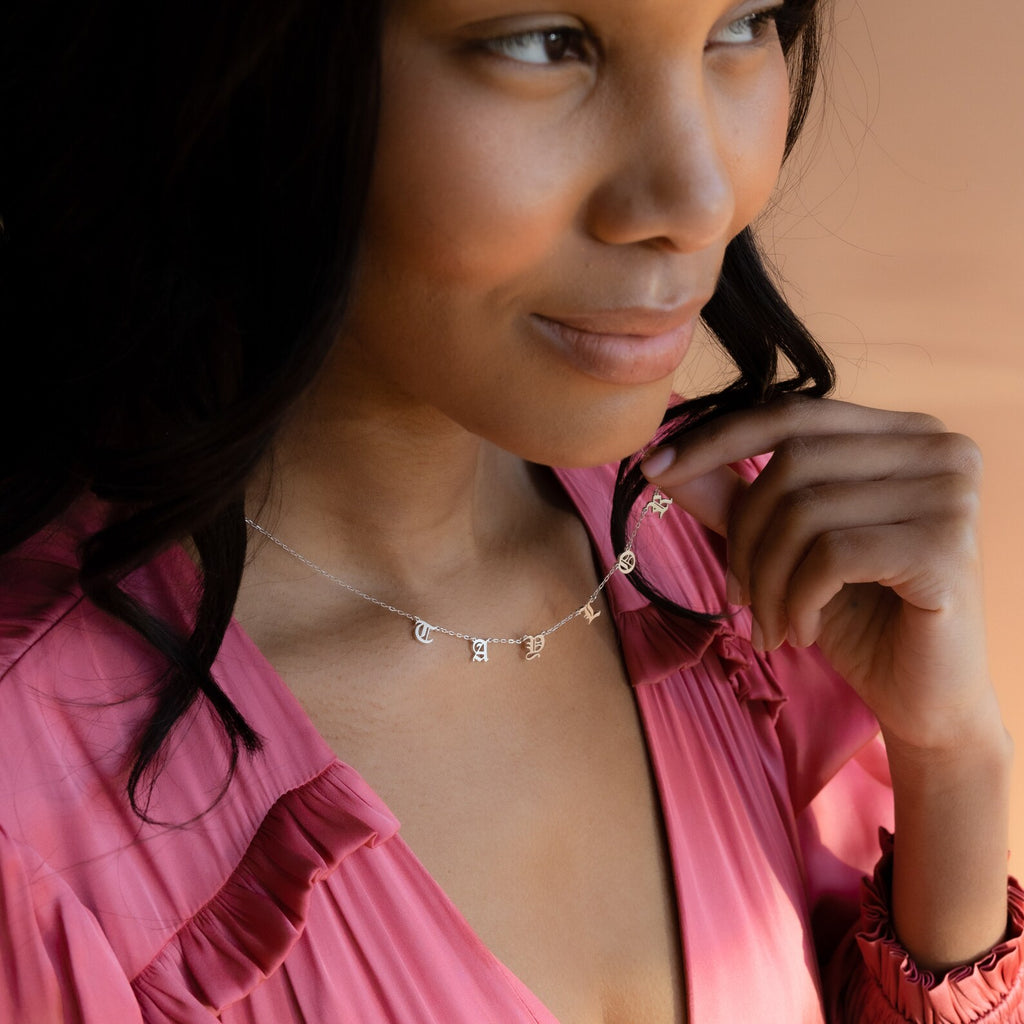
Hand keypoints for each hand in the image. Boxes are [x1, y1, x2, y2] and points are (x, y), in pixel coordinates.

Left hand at [641, 394, 998, 753]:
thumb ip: (733, 498)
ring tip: (770, 624)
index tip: (652, 470)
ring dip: (766, 580)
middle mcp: (938, 448)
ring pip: (804, 511)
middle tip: (736, 596)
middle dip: (743, 536)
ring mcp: (950, 494)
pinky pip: (830, 554)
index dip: (715, 439)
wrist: (922, 697)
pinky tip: (804, 632)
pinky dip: (797, 599)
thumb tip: (661, 462)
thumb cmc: (856, 616)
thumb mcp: (784, 549)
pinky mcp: (947, 547)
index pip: (791, 415)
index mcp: (903, 434)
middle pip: (791, 463)